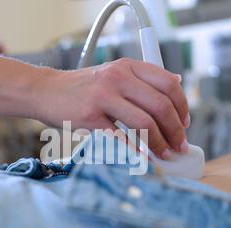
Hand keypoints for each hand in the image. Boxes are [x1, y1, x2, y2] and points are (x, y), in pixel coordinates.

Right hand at [34, 58, 189, 158]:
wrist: (45, 91)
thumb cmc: (82, 88)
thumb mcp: (113, 73)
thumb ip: (142, 79)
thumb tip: (176, 83)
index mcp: (128, 66)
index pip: (168, 84)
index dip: (182, 106)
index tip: (185, 123)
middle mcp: (118, 77)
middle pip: (160, 105)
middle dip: (175, 130)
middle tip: (179, 146)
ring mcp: (103, 96)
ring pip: (144, 122)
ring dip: (159, 143)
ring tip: (164, 154)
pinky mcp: (89, 117)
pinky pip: (120, 136)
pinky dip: (135, 150)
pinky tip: (143, 158)